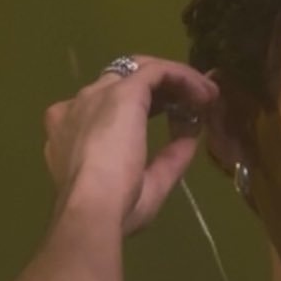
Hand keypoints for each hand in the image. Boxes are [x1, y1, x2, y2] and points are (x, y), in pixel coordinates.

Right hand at [43, 53, 220, 235]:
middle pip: (125, 82)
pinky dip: (183, 77)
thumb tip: (190, 140)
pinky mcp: (122, 91)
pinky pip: (157, 72)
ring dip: (177, 80)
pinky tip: (205, 93)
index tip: (179, 122)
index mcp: (72, 132)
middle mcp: (80, 106)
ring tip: (208, 96)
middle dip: (163, 89)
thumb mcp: (147, 186)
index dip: (149, 110)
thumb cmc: (112, 209)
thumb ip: (168, 161)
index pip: (110, 108)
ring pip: (141, 71)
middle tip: (196, 103)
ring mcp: (98, 95)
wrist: (91, 209)